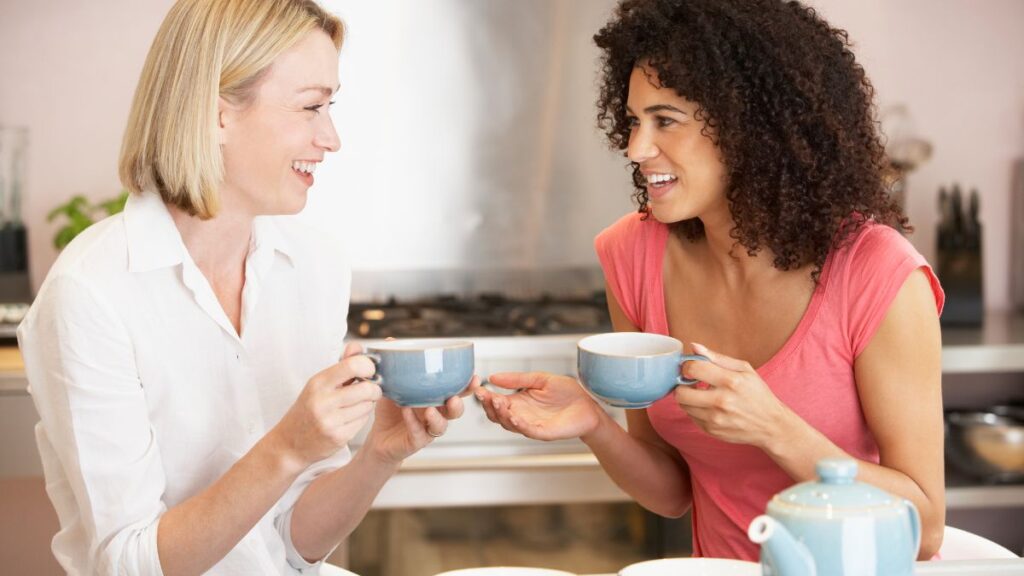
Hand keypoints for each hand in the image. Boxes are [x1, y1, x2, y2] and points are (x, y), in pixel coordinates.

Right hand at [269, 343, 380, 468]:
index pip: (353, 366)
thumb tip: (357, 346)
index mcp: (318, 383)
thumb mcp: (319, 384)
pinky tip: (351, 418)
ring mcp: (330, 421)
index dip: (368, 367)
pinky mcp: (338, 437)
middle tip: (370, 390)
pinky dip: (362, 418)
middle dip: (374, 389)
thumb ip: (341, 365)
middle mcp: (322, 401)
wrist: (289, 444)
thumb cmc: (307, 409)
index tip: (369, 372)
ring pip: (367, 406)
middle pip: (366, 388)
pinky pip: (363, 422)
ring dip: (368, 404)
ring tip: (358, 404)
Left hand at [362, 375, 480, 465]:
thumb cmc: (390, 411)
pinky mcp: (416, 441)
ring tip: (430, 409)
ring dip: (438, 417)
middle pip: (456, 410)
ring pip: (442, 426)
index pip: (458, 391)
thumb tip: (391, 340)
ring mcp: (428, 428)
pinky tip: (406, 411)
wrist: (379, 438)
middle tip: (454, 397)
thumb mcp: (392, 384)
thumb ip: (395, 366)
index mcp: (436, 398)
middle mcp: (436, 413)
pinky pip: (419, 432)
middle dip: (459, 404)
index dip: (468, 386)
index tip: (474, 377)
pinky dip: (413, 422)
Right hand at [476, 372, 603, 440]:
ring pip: (509, 425)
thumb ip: (517, 379)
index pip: (496, 402)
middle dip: (490, 406)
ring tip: (497, 402)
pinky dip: (519, 425)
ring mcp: (531, 425)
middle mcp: (521, 415)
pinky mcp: (544, 432)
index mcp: (519, 402)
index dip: (486, 397)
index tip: (479, 388)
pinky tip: (514, 417)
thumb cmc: (567, 393)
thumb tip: (493, 377)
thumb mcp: (540, 379)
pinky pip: (528, 431)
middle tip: (486, 396)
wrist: (588, 406)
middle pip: (497, 416)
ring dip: (501, 415)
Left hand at [673, 342, 792, 447]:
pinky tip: (708, 406)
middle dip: (682, 384)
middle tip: (691, 382)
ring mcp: (715, 419)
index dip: (687, 365)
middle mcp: (721, 401)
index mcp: (730, 381)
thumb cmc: (757, 394)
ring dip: (688, 397)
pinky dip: (695, 410)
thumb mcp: (744, 369)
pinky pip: (691, 417)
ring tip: (701, 394)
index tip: (691, 367)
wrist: (770, 425)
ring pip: (683, 405)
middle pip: (681, 392)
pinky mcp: (711, 430)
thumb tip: (694, 347)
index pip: (693, 369)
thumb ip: (717, 357)